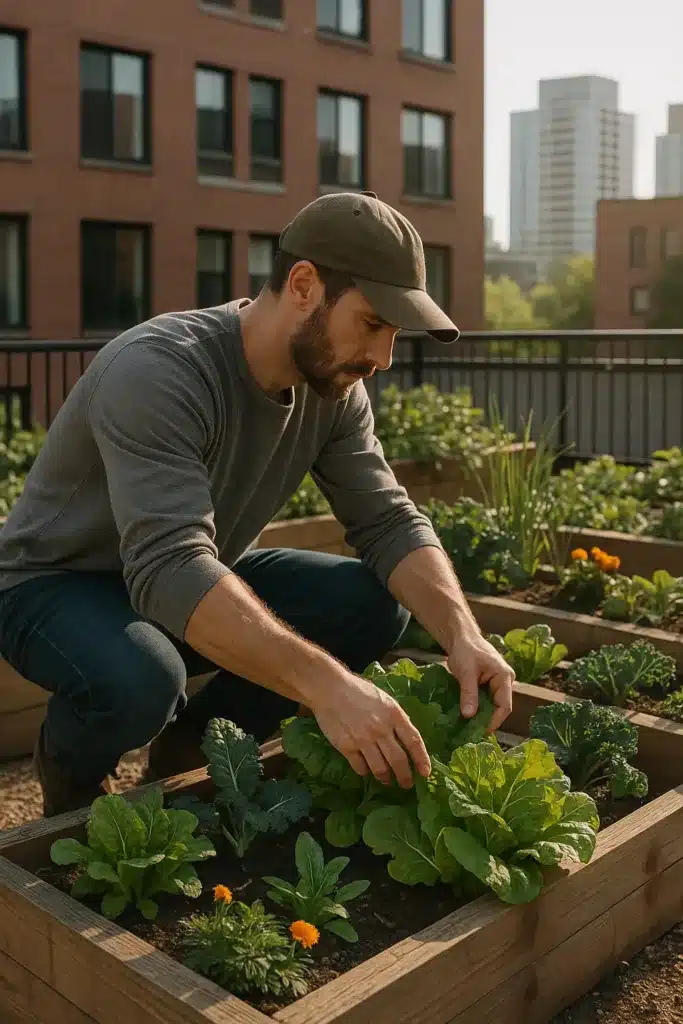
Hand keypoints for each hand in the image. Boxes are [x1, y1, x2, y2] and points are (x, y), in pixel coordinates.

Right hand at [310, 670, 430, 788]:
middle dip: (405, 776)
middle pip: (398, 760)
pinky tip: (367, 771)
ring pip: (380, 768)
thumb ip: (396, 718)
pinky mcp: (347, 747)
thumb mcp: (385, 700)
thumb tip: (406, 739)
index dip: (421, 759)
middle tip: (407, 784)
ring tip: (387, 781)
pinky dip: (365, 772)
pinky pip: (360, 767)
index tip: (425, 773)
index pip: (414, 741)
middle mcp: (381, 729)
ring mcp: (363, 739)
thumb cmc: (359, 691)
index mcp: (394, 714)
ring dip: (386, 778)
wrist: (330, 688)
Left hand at [447, 631, 514, 733]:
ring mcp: (497, 684)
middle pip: (500, 707)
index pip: (504, 705)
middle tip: (473, 732)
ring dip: (481, 715)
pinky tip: (467, 716)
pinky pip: (485, 701)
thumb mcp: (466, 672)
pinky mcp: (488, 685)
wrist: (460, 637)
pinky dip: (477, 708)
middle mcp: (505, 681)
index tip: (481, 731)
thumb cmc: (465, 650)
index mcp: (504, 676)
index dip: (494, 720)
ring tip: (469, 728)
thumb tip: (468, 715)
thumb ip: (469, 693)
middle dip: (487, 720)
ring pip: (492, 705)